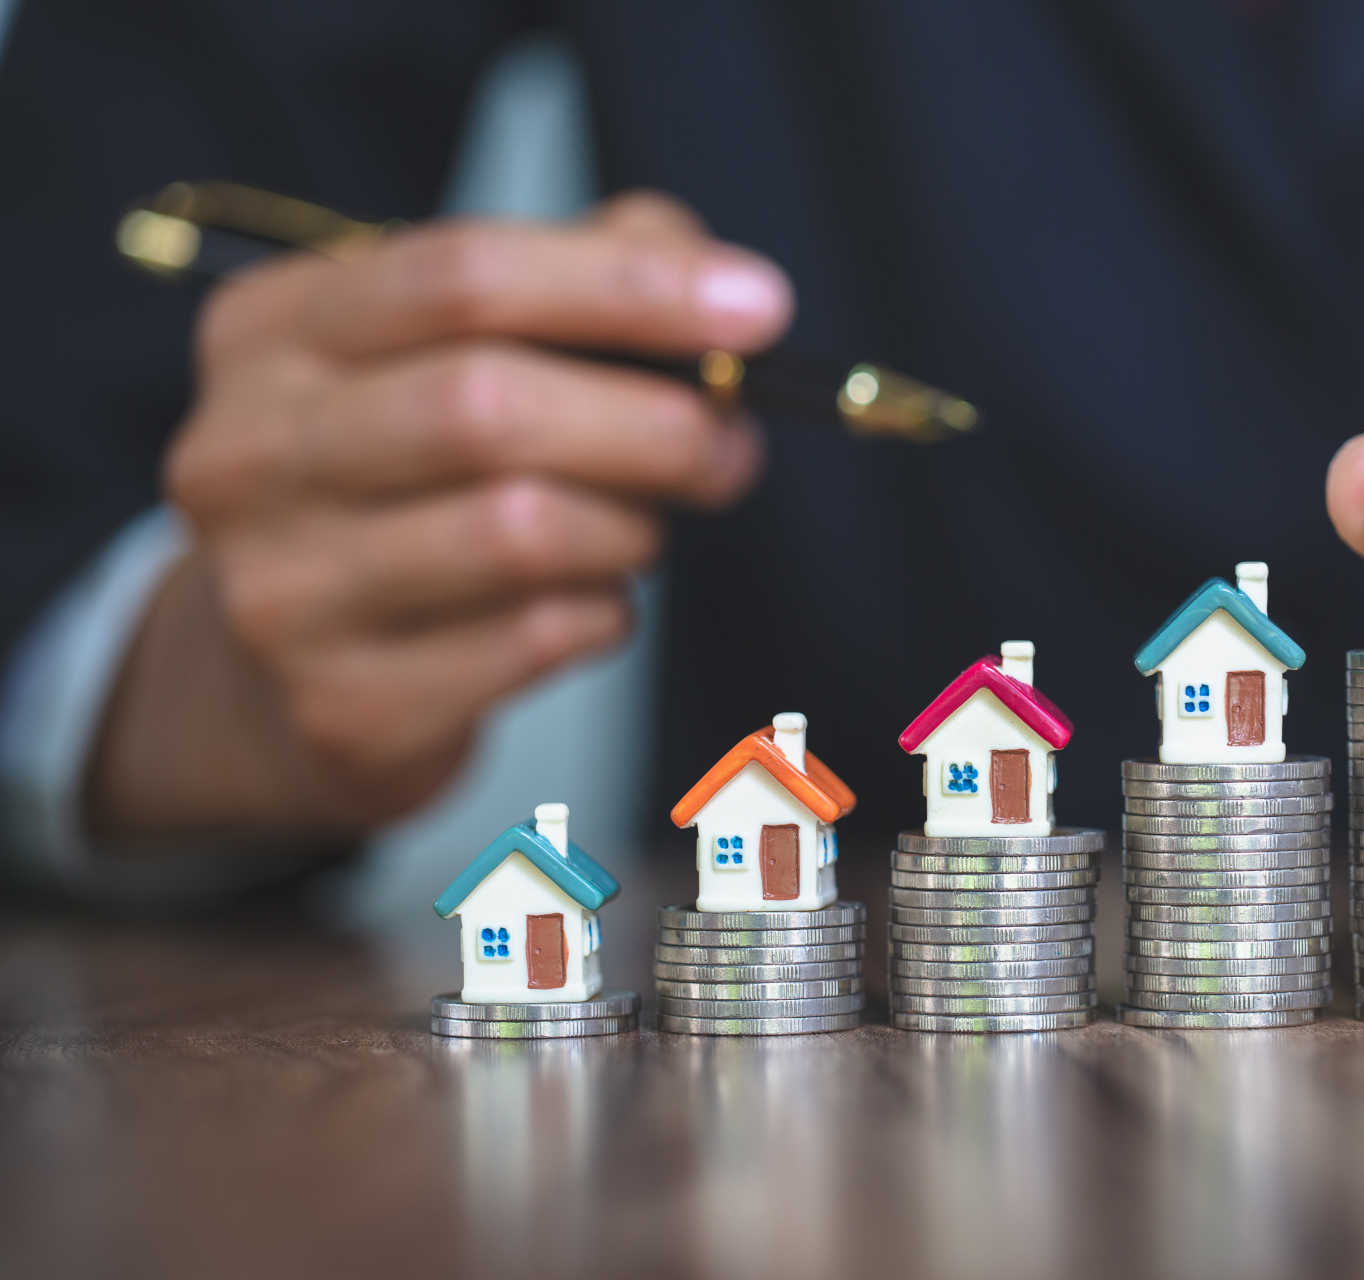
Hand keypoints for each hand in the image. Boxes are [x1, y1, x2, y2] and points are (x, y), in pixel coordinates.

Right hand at [91, 193, 791, 836]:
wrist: (290, 679)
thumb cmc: (412, 483)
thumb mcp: (464, 351)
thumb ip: (590, 278)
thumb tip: (722, 287)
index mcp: (273, 331)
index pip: (462, 276)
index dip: (627, 287)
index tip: (759, 308)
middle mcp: (245, 453)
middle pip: (484, 406)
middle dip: (653, 425)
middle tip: (731, 448)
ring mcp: (280, 589)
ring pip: (519, 531)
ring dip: (630, 527)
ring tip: (643, 528)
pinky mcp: (343, 705)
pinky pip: (536, 639)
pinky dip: (603, 614)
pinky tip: (591, 602)